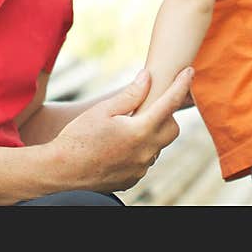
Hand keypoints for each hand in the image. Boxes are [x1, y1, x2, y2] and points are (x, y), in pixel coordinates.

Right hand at [48, 67, 193, 192]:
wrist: (62, 171)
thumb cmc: (79, 137)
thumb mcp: (102, 110)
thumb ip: (130, 94)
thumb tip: (147, 77)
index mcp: (140, 131)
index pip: (169, 104)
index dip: (182, 85)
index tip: (189, 71)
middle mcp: (146, 152)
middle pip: (172, 129)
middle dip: (167, 115)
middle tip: (147, 106)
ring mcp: (141, 169)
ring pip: (158, 146)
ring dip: (150, 133)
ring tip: (125, 128)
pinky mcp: (133, 179)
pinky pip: (145, 160)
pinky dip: (139, 150)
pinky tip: (118, 146)